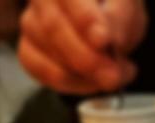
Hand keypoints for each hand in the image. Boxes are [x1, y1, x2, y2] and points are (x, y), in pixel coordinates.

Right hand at [18, 0, 145, 93]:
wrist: (105, 25)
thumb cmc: (115, 10)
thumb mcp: (127, 8)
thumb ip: (119, 18)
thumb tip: (104, 40)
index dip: (85, 19)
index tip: (103, 41)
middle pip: (53, 27)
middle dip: (86, 57)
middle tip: (113, 76)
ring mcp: (30, 22)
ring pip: (45, 53)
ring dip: (81, 74)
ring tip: (114, 77)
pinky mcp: (27, 50)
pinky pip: (39, 70)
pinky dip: (69, 82)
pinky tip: (92, 83)